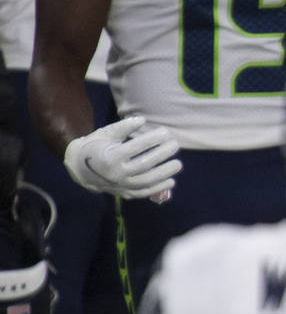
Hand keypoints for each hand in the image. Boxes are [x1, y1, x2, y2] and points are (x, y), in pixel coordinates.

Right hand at [62, 115, 180, 198]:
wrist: (79, 168)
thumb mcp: (106, 133)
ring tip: (178, 164)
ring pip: (146, 180)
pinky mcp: (124, 193)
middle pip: (144, 164)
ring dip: (164, 173)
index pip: (136, 147)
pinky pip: (144, 192)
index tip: (166, 133)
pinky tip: (171, 181)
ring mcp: (121, 185)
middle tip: (175, 145)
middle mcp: (116, 173)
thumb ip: (123, 127)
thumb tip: (142, 120)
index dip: (152, 139)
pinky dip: (158, 188)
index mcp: (110, 156)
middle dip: (162, 154)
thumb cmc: (95, 146)